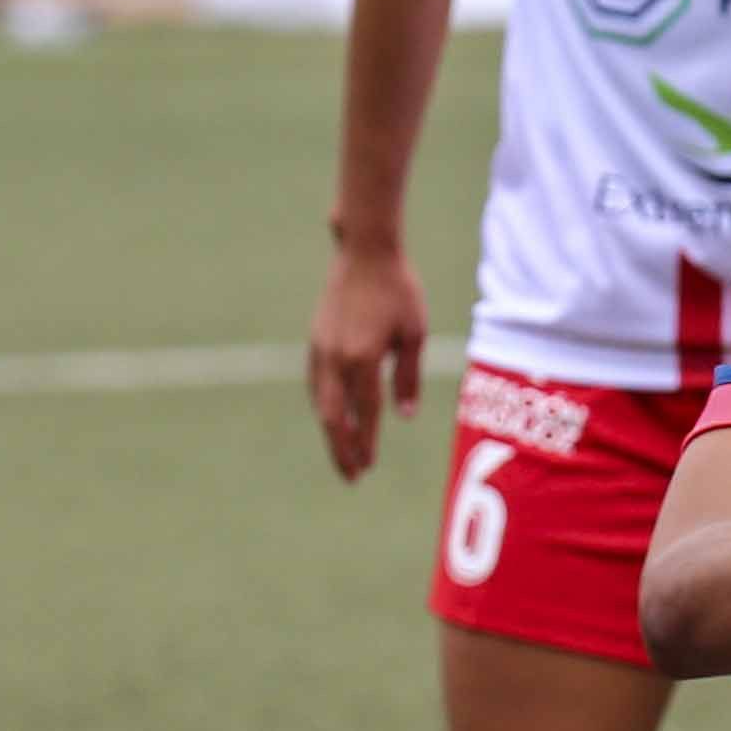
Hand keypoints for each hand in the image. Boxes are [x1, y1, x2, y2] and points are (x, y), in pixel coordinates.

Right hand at [307, 239, 432, 480]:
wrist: (365, 252)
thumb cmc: (398, 290)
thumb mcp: (414, 334)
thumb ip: (408, 377)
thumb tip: (404, 415)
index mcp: (364, 358)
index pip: (366, 412)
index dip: (368, 442)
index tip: (370, 466)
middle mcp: (337, 358)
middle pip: (335, 417)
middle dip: (342, 450)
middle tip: (352, 477)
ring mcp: (321, 350)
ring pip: (321, 403)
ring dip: (332, 433)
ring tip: (342, 455)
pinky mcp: (315, 341)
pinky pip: (317, 385)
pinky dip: (324, 408)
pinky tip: (333, 418)